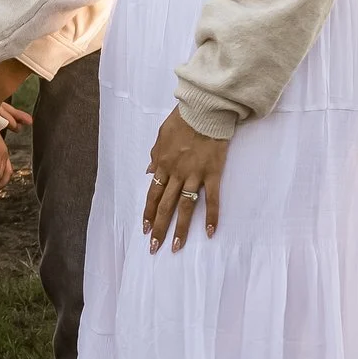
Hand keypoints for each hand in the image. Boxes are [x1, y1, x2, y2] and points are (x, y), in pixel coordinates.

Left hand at [144, 107, 228, 251]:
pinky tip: (211, 232)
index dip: (148, 213)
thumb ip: (155, 155)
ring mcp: (194, 175)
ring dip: (180, 228)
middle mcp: (176, 174)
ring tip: (176, 246)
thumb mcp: (161, 136)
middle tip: (154, 247)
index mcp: (163, 165)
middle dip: (158, 228)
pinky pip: (212, 199)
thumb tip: (149, 172)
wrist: (204, 110)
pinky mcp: (212, 174)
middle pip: (165, 206)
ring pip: (185, 207)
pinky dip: (212, 216)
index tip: (144, 228)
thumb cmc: (182, 120)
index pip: (153, 194)